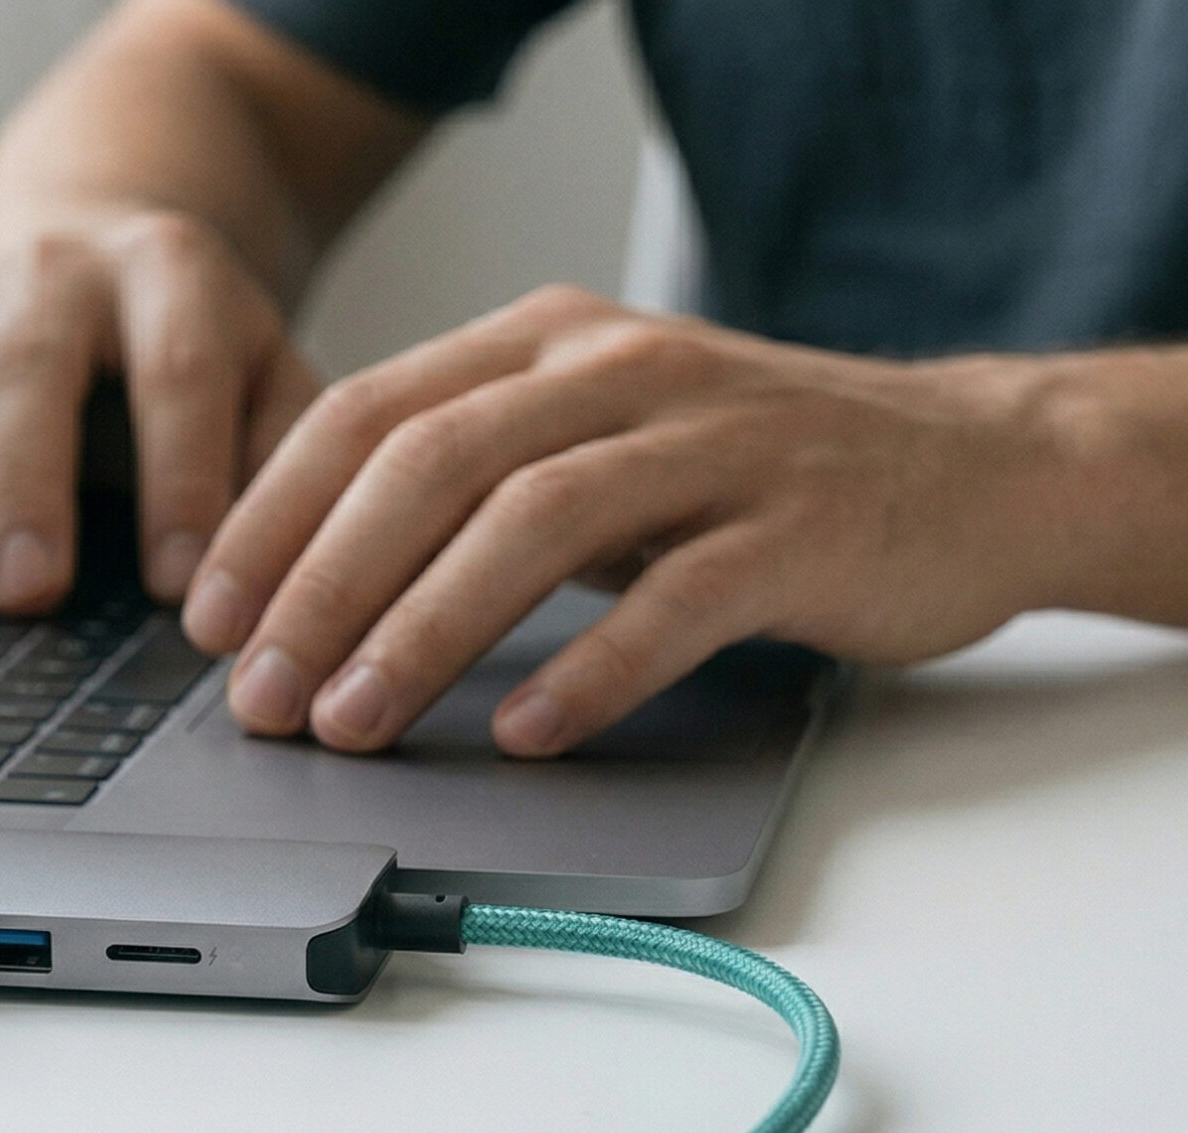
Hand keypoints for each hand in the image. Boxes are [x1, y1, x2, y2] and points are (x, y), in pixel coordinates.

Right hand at [0, 209, 322, 613]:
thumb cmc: (199, 353)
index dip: (180, 479)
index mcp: (167, 274)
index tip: (179, 588)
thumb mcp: (270, 377)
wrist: (96, 258)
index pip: (177, 372)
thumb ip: (283, 463)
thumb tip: (272, 587)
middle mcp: (51, 277)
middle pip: (26, 371)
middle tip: (30, 591)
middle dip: (26, 485)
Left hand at [180, 284, 1076, 756]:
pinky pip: (676, 599)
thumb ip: (468, 486)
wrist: (980, 466)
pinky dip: (589, 669)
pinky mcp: (799, 524)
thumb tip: (301, 595)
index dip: (272, 519)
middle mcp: (619, 371)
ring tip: (355, 723)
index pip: (367, 414)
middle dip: (322, 587)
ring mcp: (715, 442)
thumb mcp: (591, 442)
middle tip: (260, 692)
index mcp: (545, 345)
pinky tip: (525, 732)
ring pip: (533, 523)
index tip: (207, 617)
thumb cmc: (748, 474)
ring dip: (424, 632)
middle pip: (429, 465)